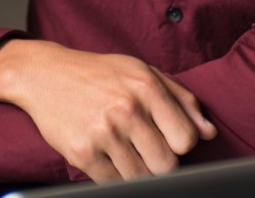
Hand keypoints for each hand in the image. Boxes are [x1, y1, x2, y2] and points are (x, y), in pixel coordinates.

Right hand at [0, 40, 216, 181]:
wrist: (45, 74)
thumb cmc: (99, 73)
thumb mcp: (140, 71)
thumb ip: (179, 98)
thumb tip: (209, 132)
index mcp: (145, 86)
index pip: (186, 138)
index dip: (180, 142)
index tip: (167, 136)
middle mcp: (127, 109)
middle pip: (166, 164)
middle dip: (160, 160)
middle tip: (145, 145)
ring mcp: (104, 133)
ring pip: (141, 178)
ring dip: (137, 169)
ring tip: (125, 148)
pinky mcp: (82, 153)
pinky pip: (113, 183)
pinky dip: (114, 176)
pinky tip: (108, 155)